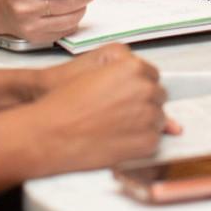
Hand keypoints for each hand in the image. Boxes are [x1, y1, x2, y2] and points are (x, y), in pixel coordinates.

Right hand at [28, 46, 179, 174]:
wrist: (52, 133)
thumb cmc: (67, 102)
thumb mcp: (94, 71)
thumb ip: (126, 73)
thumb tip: (150, 86)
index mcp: (133, 67)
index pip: (151, 75)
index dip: (136, 85)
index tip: (124, 93)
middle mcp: (145, 89)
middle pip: (158, 96)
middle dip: (143, 102)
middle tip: (117, 111)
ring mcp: (149, 116)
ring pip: (159, 118)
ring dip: (143, 122)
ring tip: (115, 125)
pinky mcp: (147, 142)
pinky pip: (154, 140)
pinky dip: (140, 141)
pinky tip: (117, 139)